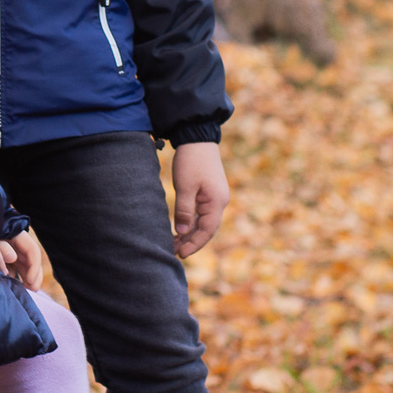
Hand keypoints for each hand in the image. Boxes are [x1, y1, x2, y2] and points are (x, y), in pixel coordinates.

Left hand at [0, 229, 45, 288]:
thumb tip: (12, 258)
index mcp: (17, 235)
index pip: (33, 251)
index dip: (34, 267)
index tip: (29, 281)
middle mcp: (17, 243)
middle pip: (31, 260)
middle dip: (34, 275)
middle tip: (31, 290)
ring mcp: (11, 249)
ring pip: (24, 265)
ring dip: (26, 277)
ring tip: (24, 290)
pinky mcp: (3, 256)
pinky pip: (13, 267)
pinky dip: (14, 276)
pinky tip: (12, 286)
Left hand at [171, 142, 228, 257]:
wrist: (197, 139)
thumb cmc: (191, 161)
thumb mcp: (185, 186)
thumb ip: (183, 210)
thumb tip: (181, 232)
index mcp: (216, 202)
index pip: (207, 230)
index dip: (194, 244)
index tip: (181, 254)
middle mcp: (219, 202)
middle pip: (206, 229)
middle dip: (191, 241)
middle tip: (173, 251)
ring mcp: (214, 198)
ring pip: (203, 222)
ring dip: (190, 233)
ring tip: (174, 244)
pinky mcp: (208, 194)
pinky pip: (201, 214)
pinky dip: (190, 222)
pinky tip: (180, 229)